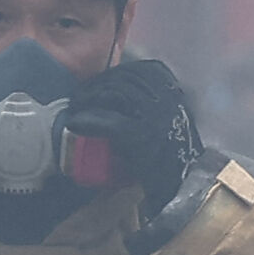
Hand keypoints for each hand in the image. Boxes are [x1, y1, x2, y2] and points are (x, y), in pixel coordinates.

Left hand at [75, 56, 214, 219]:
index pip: (142, 69)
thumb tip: (117, 83)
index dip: (114, 73)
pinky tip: (74, 124)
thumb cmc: (167, 152)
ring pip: (116, 92)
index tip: (97, 83)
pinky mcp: (142, 136)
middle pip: (125, 77)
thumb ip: (150, 98)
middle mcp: (168, 100)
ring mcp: (156, 117)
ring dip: (89, 96)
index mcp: (175, 91)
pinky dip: (89, 120)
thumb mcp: (165, 118)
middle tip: (79, 97)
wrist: (179, 185)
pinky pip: (111, 121)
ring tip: (76, 108)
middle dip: (97, 84)